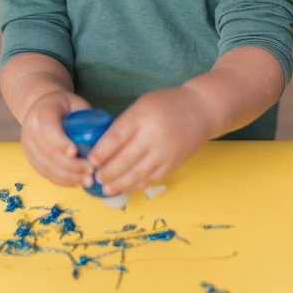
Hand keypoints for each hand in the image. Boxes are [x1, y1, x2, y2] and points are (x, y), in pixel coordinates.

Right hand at [21, 91, 93, 186]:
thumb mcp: (75, 103)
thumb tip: (107, 136)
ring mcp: (28, 147)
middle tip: (90, 170)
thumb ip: (87, 116)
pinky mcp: (32, 159)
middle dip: (70, 165)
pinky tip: (77, 182)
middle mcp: (31, 130)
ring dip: (68, 177)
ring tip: (87, 180)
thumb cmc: (63, 105)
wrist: (41, 108)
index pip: (48, 128)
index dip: (60, 142)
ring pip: (46, 166)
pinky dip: (62, 181)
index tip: (75, 152)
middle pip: (48, 152)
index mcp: (42, 112)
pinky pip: (46, 173)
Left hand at [87, 86, 212, 195]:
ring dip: (120, 184)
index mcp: (143, 116)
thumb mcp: (143, 104)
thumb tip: (103, 147)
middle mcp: (154, 135)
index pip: (117, 137)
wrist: (201, 110)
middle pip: (126, 159)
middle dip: (108, 171)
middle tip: (95, 177)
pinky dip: (136, 186)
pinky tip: (125, 188)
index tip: (91, 160)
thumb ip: (125, 123)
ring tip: (106, 188)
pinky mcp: (173, 164)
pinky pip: (151, 179)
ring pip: (138, 173)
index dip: (102, 151)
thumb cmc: (167, 104)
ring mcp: (165, 152)